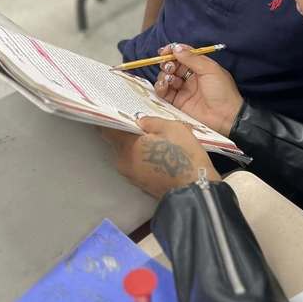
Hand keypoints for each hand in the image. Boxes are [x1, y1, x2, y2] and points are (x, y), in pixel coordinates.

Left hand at [101, 117, 219, 198]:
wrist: (195, 190)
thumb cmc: (184, 157)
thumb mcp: (174, 129)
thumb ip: (153, 122)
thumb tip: (140, 121)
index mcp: (127, 146)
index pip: (107, 129)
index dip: (108, 118)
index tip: (113, 111)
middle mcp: (123, 162)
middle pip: (117, 142)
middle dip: (126, 132)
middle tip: (140, 123)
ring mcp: (131, 175)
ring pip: (127, 154)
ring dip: (136, 146)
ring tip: (154, 139)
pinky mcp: (141, 184)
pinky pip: (136, 164)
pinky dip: (142, 157)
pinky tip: (158, 153)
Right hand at [154, 44, 243, 136]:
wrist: (225, 117)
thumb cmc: (222, 91)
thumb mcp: (210, 70)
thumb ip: (192, 58)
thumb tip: (176, 48)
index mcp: (200, 67)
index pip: (183, 55)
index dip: (173, 52)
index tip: (164, 51)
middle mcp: (191, 77)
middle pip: (173, 66)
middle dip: (167, 64)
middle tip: (169, 67)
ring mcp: (184, 90)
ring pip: (166, 78)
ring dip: (164, 75)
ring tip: (169, 79)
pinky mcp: (178, 103)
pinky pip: (164, 93)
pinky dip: (160, 87)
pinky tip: (164, 86)